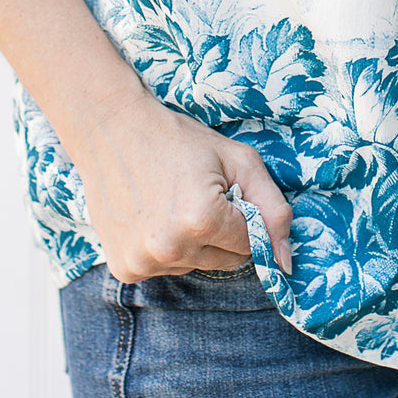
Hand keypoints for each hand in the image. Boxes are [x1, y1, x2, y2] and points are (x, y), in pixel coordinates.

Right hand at [69, 87, 293, 281]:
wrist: (112, 128)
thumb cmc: (178, 139)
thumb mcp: (238, 160)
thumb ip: (274, 210)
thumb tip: (286, 263)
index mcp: (203, 219)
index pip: (250, 244)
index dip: (242, 215)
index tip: (221, 190)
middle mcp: (172, 248)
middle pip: (225, 261)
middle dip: (221, 232)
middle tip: (196, 194)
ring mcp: (144, 260)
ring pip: (195, 265)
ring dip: (192, 242)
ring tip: (170, 202)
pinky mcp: (125, 268)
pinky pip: (165, 269)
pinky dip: (165, 249)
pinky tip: (151, 217)